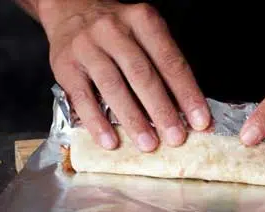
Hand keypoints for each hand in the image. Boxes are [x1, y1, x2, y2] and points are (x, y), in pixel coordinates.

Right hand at [42, 1, 210, 150]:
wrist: (70, 11)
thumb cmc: (117, 32)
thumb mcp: (144, 34)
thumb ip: (163, 67)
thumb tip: (186, 112)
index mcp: (143, 21)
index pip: (170, 61)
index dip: (187, 93)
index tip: (200, 120)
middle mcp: (114, 30)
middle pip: (142, 74)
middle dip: (162, 110)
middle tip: (176, 137)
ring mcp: (87, 47)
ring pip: (113, 87)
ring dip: (133, 119)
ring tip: (148, 144)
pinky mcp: (65, 66)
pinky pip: (82, 98)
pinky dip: (97, 122)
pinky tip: (111, 141)